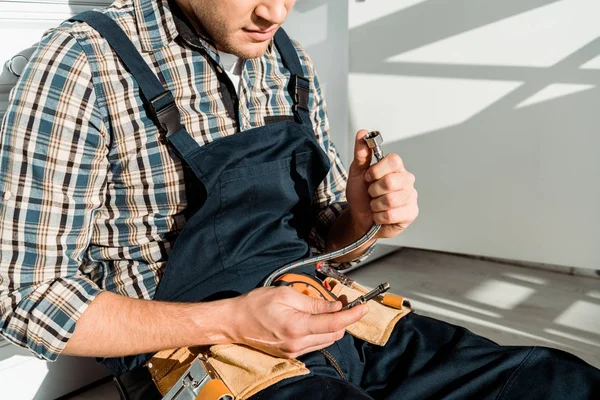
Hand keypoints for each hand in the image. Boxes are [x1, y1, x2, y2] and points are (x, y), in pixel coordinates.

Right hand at [228, 286, 367, 358]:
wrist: (234, 322)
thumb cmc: (255, 305)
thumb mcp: (285, 295)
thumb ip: (313, 302)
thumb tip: (335, 306)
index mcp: (297, 327)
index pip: (334, 323)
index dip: (352, 315)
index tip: (364, 307)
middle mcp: (298, 343)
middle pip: (334, 334)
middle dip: (344, 318)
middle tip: (344, 301)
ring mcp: (295, 351)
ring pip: (327, 340)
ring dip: (334, 325)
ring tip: (331, 308)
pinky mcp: (291, 353)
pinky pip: (315, 343)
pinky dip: (322, 331)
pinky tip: (318, 319)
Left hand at [346, 129, 418, 238]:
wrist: (360, 218)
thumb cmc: (361, 195)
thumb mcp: (357, 172)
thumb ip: (361, 153)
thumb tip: (362, 133)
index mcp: (395, 167)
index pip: (394, 160)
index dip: (377, 170)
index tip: (368, 177)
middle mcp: (407, 180)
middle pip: (390, 182)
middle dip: (373, 190)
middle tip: (372, 193)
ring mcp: (411, 196)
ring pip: (390, 200)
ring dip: (375, 205)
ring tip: (375, 205)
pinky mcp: (411, 213)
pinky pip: (392, 215)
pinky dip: (379, 217)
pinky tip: (380, 215)